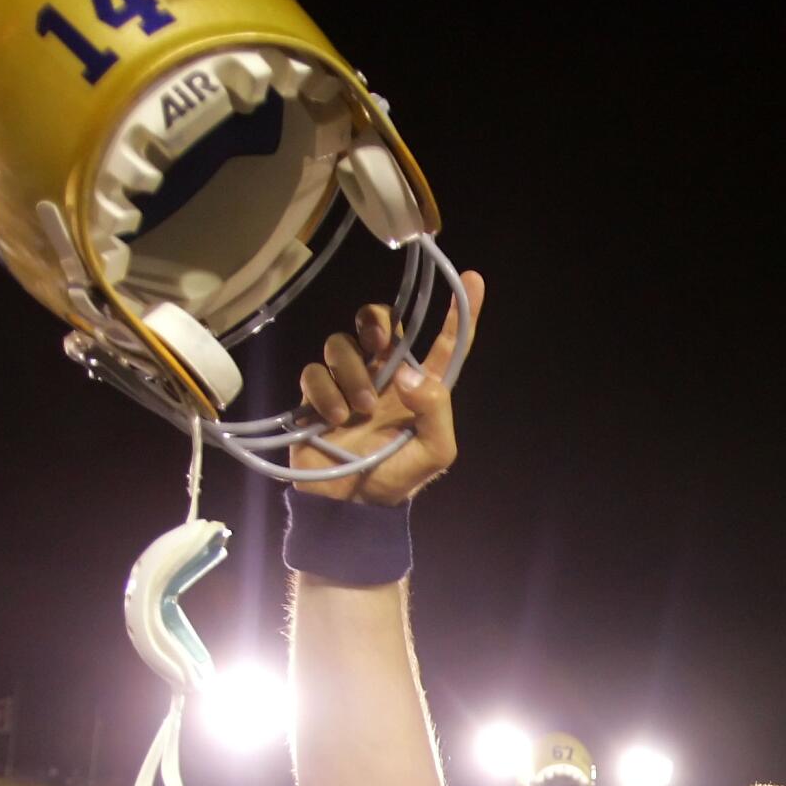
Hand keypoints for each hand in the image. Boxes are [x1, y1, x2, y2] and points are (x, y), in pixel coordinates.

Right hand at [292, 271, 485, 504]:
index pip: (445, 341)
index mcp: (421, 385)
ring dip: (352, 373)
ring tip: (359, 412)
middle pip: (380, 319)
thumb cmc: (398, 477)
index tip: (472, 280)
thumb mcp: (436, 452)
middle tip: (380, 347)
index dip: (461, 310)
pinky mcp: (317, 393)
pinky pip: (314, 371)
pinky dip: (324, 392)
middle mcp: (385, 374)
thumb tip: (408, 373)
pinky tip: (335, 418)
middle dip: (378, 323)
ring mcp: (349, 380)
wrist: (352, 506)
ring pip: (342, 342)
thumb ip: (436, 410)